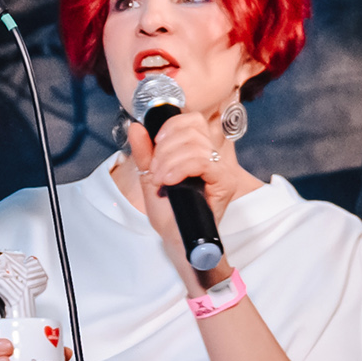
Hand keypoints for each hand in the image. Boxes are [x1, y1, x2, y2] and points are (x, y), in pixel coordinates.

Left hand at [125, 113, 245, 289]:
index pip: (191, 120)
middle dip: (165, 147)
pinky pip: (202, 162)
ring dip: (169, 160)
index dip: (170, 127)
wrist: (177, 240)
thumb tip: (136, 127)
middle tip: (156, 170)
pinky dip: (181, 167)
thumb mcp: (150, 177)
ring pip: (195, 145)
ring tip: (161, 179)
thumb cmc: (169, 213)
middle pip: (192, 129)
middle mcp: (213, 157)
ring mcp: (221, 169)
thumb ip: (144, 152)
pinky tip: (170, 180)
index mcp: (198, 151)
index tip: (155, 145)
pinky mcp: (224, 182)